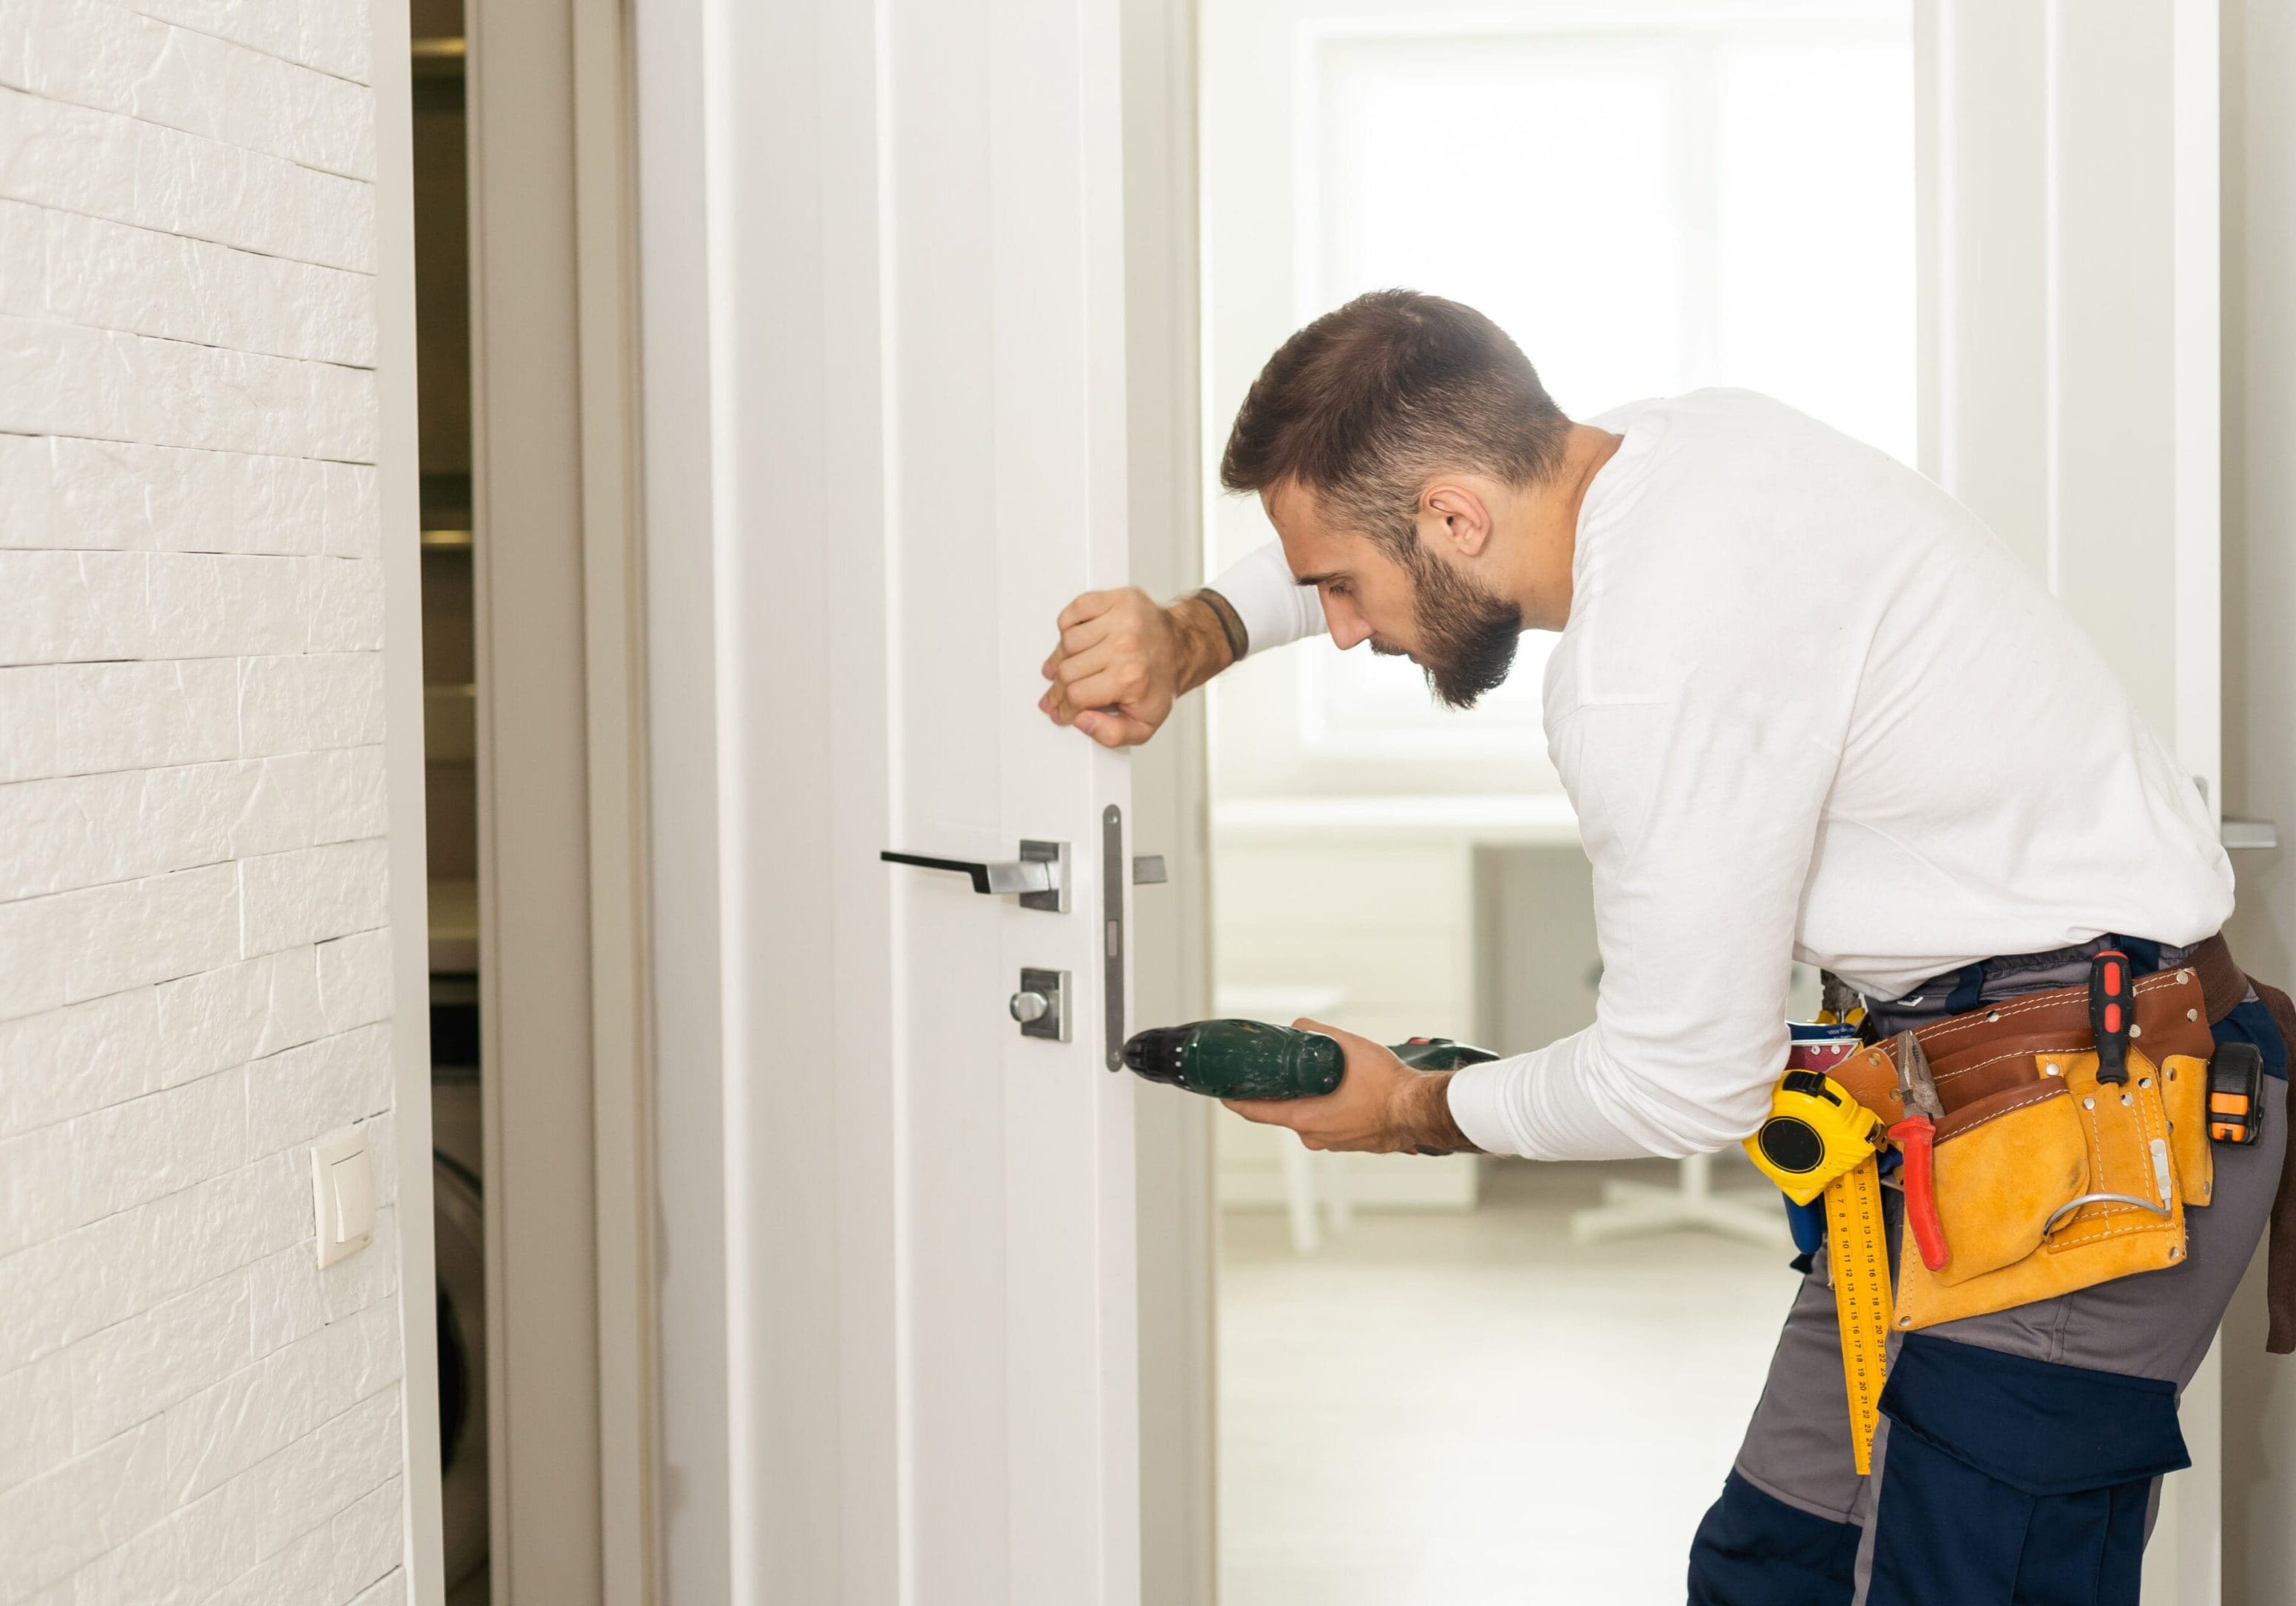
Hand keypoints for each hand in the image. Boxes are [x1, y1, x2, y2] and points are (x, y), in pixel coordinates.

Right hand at [1039, 588, 1231, 748]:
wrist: (1181, 648)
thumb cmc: (1159, 683)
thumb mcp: (1144, 724)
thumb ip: (1111, 734)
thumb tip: (1082, 720)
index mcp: (1130, 678)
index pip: (1076, 696)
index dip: (1064, 708)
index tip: (1061, 710)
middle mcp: (1125, 646)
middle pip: (1068, 670)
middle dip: (1061, 686)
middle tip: (1060, 691)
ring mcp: (1121, 619)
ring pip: (1067, 641)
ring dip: (1065, 656)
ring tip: (1073, 664)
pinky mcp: (1117, 599)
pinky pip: (1074, 611)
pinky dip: (1069, 625)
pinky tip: (1078, 639)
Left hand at [1222, 1018, 1483, 1154]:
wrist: (1420, 1110)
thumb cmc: (1387, 1085)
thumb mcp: (1347, 1046)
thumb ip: (1316, 1033)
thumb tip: (1299, 1025)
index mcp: (1304, 1118)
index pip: (1256, 1111)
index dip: (1235, 1100)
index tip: (1222, 1092)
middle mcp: (1315, 1136)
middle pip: (1285, 1111)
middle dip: (1284, 1090)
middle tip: (1283, 1070)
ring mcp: (1334, 1143)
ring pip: (1311, 1117)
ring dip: (1312, 1098)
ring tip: (1323, 1076)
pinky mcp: (1352, 1143)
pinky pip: (1332, 1124)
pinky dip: (1331, 1108)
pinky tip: (1345, 1090)